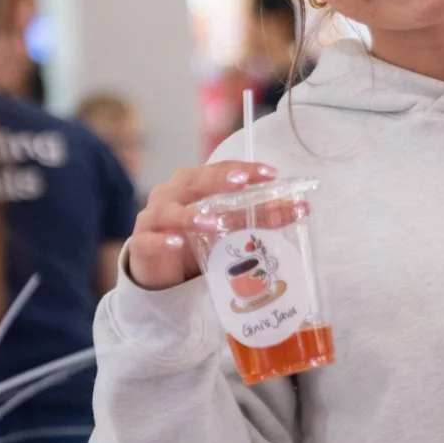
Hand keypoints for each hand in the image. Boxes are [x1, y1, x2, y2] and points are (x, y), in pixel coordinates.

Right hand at [126, 162, 276, 290]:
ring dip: (191, 216)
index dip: (244, 169)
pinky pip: (149, 240)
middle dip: (218, 180)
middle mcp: (173, 195)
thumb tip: (302, 208)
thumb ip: (259, 218)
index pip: (221, 170)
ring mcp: (154, 218)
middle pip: (194, 181)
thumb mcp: (230, 228)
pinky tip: (176, 243)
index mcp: (195, 185)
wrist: (160, 273)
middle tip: (242, 183)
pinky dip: (162, 240)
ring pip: (169, 210)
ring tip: (212, 223)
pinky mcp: (142, 245)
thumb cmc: (196, 241)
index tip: (271, 173)